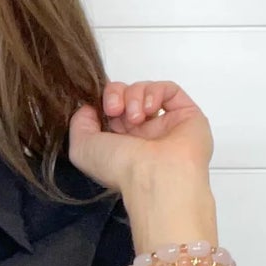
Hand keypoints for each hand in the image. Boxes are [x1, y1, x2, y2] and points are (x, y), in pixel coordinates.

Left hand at [67, 80, 213, 194]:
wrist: (155, 175)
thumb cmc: (122, 168)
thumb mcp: (82, 150)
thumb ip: (79, 124)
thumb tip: (88, 108)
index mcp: (121, 142)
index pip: (110, 108)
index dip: (103, 101)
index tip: (100, 109)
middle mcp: (143, 133)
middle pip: (126, 94)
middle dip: (116, 95)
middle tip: (114, 109)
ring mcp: (165, 124)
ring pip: (145, 90)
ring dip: (134, 96)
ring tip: (135, 116)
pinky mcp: (186, 114)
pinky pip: (169, 89)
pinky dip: (155, 92)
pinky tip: (149, 109)